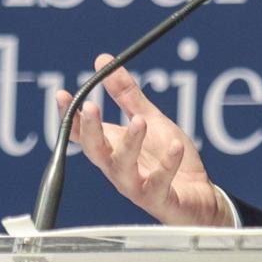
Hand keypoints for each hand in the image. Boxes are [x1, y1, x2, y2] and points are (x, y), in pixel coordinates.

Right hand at [56, 55, 229, 226]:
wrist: (197, 198)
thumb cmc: (167, 160)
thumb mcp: (148, 119)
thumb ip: (127, 95)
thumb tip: (104, 62)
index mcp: (112, 148)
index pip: (83, 133)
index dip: (70, 116)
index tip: (63, 95)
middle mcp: (118, 169)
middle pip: (96, 151)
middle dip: (91, 130)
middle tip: (91, 107)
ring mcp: (137, 186)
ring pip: (123, 169)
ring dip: (129, 144)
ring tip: (140, 122)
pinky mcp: (159, 199)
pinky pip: (159, 183)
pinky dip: (167, 165)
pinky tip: (175, 147)